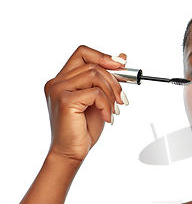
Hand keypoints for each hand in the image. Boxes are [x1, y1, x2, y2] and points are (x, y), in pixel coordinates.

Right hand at [44, 45, 127, 162]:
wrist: (71, 151)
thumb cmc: (83, 128)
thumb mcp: (99, 99)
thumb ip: (106, 79)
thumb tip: (122, 57)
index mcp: (62, 79)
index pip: (82, 53)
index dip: (103, 56)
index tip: (121, 65)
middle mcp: (57, 82)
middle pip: (93, 65)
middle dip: (114, 81)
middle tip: (122, 99)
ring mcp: (59, 90)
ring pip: (95, 76)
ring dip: (111, 94)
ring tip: (114, 110)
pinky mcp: (66, 100)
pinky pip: (96, 93)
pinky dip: (107, 105)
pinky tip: (107, 118)